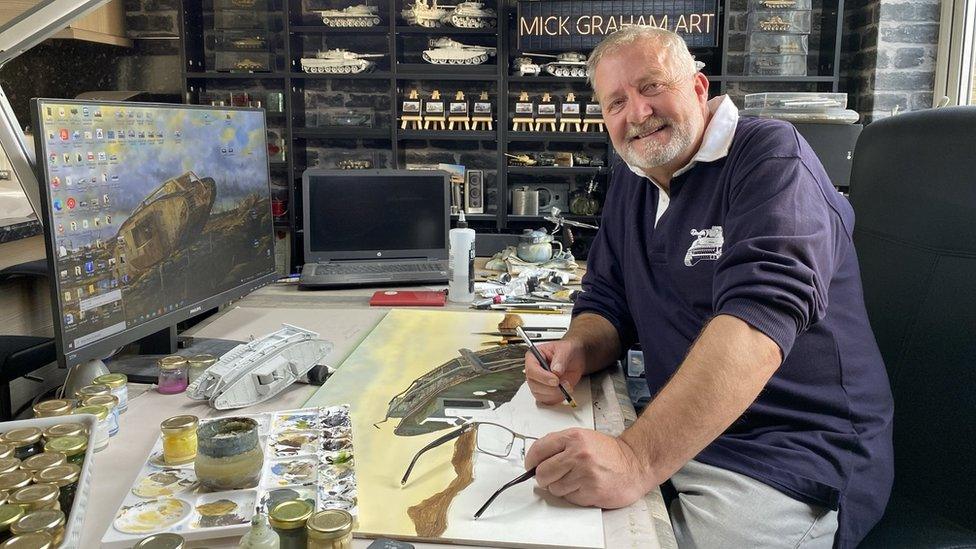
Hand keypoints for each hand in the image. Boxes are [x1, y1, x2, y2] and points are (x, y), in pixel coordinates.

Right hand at [524, 339, 585, 404]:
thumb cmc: (567, 352)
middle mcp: (534, 371)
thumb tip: (555, 370)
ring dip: (555, 393)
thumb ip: (560, 358)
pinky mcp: (545, 392)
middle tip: (563, 384)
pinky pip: (547, 401)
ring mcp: (538, 383)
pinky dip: (557, 398)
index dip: (542, 377)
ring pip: (539, 395)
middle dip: (550, 387)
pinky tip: (564, 391)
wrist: (575, 360)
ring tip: (566, 385)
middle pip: (533, 385)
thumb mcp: (566, 349)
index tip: (555, 379)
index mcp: (533, 357)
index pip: (531, 370)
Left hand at [524, 428, 651, 507]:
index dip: (531, 461)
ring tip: (576, 480)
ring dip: (561, 488)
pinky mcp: (591, 491)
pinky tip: (585, 487)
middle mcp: (578, 454)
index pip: (538, 450)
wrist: (636, 463)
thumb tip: (536, 459)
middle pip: (542, 473)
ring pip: (554, 488)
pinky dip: (574, 496)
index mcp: (573, 437)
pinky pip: (569, 498)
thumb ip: (560, 445)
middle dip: (545, 478)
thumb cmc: (609, 453)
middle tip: (555, 476)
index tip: (531, 466)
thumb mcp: (583, 438)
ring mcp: (584, 473)